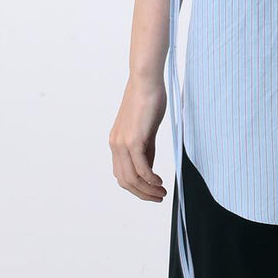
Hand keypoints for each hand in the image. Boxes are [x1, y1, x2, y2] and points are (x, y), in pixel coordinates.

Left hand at [109, 75, 167, 202]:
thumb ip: (146, 149)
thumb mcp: (146, 129)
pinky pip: (140, 168)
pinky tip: (159, 181)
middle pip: (125, 181)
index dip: (136, 188)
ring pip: (131, 178)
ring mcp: (123, 143)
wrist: (146, 80)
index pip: (122, 174)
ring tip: (161, 193)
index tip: (152, 191)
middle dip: (142, 193)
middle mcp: (116, 145)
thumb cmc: (148, 99)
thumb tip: (149, 168)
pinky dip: (150, 179)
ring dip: (147, 190)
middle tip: (158, 197)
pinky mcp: (134, 140)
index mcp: (117, 142)